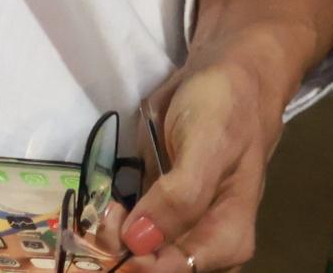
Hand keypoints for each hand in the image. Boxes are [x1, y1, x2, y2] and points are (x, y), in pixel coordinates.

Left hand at [116, 50, 295, 269]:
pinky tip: (108, 205)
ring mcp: (180, 223)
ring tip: (106, 209)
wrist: (229, 79)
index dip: (141, 261)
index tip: (113, 230)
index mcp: (228, 237)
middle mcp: (205, 240)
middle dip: (122, 249)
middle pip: (157, 265)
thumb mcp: (208, 147)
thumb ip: (180, 197)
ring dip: (114, 238)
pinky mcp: (160, 205)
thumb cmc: (225, 111)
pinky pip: (134, 227)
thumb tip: (141, 243)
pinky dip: (114, 222)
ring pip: (142, 250)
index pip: (177, 270)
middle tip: (103, 218)